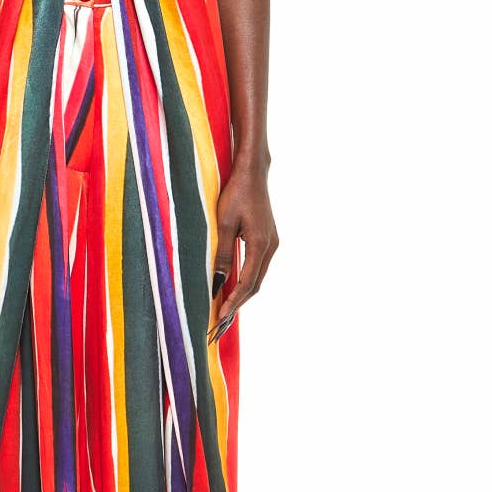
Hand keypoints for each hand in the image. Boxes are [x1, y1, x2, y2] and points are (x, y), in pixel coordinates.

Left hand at [209, 163, 278, 342]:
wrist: (252, 171)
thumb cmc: (235, 192)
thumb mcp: (223, 223)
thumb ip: (222, 253)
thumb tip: (219, 282)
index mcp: (261, 244)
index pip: (248, 283)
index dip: (234, 302)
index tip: (221, 317)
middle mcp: (271, 246)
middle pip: (256, 284)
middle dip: (239, 303)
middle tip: (221, 320)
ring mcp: (272, 242)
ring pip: (258, 276)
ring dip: (243, 291)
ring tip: (225, 306)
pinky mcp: (269, 237)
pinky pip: (258, 265)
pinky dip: (247, 278)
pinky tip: (233, 283)